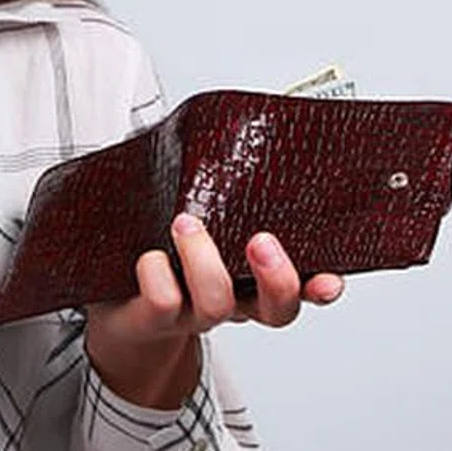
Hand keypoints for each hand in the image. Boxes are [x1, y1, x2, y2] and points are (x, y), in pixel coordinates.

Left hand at [83, 212, 344, 409]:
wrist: (121, 315)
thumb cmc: (164, 257)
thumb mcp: (198, 221)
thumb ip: (215, 190)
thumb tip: (215, 132)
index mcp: (253, 280)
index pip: (303, 288)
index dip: (320, 287)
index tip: (331, 278)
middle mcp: (232, 300)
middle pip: (277, 308)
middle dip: (277, 276)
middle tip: (261, 241)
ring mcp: (194, 312)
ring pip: (217, 302)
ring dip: (205, 261)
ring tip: (186, 225)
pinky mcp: (153, 317)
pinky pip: (162, 301)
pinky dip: (156, 274)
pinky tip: (148, 256)